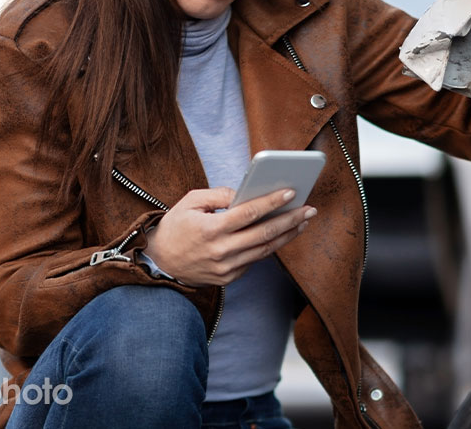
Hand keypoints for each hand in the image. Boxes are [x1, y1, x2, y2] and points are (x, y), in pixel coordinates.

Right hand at [142, 187, 315, 286]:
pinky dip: (270, 246)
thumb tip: (247, 193)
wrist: (160, 263)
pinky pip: (254, 260)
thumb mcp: (190, 202)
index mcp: (210, 229)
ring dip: (287, 235)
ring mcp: (226, 268)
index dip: (271, 202)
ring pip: (265, 250)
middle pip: (264, 234)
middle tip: (310, 209)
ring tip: (303, 221)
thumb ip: (220, 195)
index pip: (247, 213)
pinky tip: (282, 234)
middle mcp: (221, 251)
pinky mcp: (229, 278)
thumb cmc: (176, 227)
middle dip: (290, 220)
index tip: (291, 192)